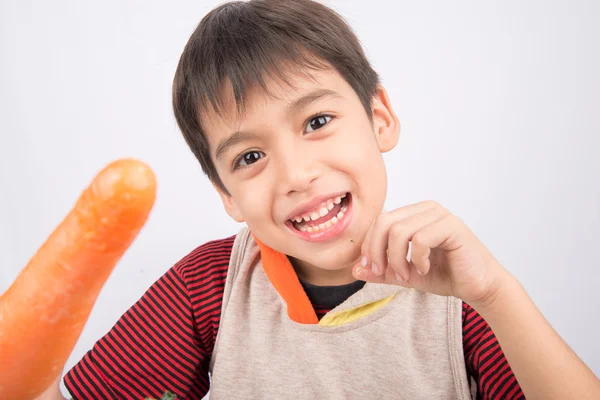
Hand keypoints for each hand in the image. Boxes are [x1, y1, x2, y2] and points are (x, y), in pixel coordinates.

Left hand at [352, 200, 510, 306]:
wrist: (477, 286)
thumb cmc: (444, 276)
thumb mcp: (404, 274)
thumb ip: (381, 271)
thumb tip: (355, 270)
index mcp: (412, 214)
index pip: (378, 221)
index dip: (368, 245)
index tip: (370, 269)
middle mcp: (425, 209)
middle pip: (384, 221)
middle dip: (376, 250)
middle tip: (382, 272)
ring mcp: (439, 214)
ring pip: (399, 230)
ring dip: (397, 259)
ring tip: (407, 275)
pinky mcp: (452, 226)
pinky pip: (420, 238)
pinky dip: (417, 258)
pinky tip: (424, 269)